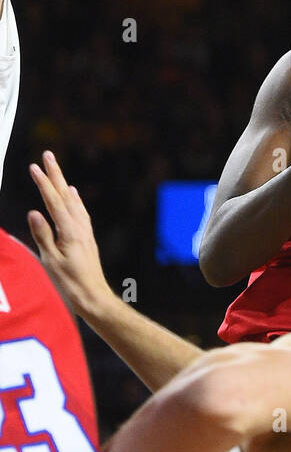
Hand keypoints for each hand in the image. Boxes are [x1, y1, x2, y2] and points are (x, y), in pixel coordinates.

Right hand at [27, 152, 111, 314]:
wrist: (94, 296)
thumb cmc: (70, 283)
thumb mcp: (51, 261)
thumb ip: (43, 235)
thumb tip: (34, 212)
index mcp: (69, 231)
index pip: (53, 201)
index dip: (43, 183)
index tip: (34, 167)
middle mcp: (79, 227)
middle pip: (64, 195)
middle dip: (55, 174)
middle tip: (48, 155)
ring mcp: (84, 231)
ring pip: (73, 201)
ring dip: (63, 183)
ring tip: (57, 169)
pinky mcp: (86, 237)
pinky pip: (80, 211)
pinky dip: (75, 199)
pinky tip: (73, 195)